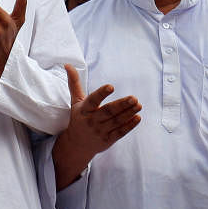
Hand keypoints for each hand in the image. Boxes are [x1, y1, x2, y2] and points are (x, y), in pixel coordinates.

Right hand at [53, 63, 141, 188]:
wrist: (77, 144)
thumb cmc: (78, 118)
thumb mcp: (75, 101)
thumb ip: (74, 83)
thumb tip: (68, 64)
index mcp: (84, 109)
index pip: (93, 100)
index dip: (101, 93)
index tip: (111, 86)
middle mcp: (92, 120)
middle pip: (108, 111)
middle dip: (121, 105)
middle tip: (134, 98)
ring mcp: (100, 131)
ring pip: (116, 121)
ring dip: (128, 113)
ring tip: (138, 104)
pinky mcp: (108, 140)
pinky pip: (120, 132)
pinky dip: (129, 125)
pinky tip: (137, 117)